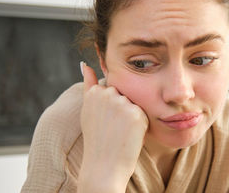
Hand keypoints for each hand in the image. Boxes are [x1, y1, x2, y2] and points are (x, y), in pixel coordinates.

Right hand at [78, 62, 148, 191]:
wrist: (104, 165)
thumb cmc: (96, 139)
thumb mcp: (88, 109)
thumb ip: (89, 85)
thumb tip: (85, 64)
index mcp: (94, 92)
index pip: (113, 90)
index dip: (112, 109)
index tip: (106, 123)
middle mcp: (107, 94)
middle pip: (125, 95)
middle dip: (123, 110)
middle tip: (113, 129)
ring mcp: (122, 103)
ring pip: (135, 104)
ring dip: (132, 117)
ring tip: (120, 132)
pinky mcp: (136, 113)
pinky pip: (144, 115)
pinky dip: (140, 126)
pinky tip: (129, 136)